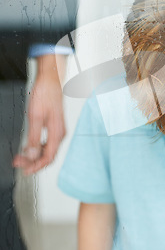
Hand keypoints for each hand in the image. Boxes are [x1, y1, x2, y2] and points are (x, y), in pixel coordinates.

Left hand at [13, 54, 65, 174]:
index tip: (25, 170)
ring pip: (48, 150)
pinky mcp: (55, 126)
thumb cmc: (45, 94)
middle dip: (33, 162)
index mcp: (57, 132)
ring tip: (21, 157)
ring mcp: (58, 130)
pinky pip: (48, 142)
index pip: (48, 157)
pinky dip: (38, 147)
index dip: (36, 166)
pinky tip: (29, 147)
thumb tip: (33, 155)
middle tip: (19, 163)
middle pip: (48, 155)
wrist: (50, 80)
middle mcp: (60, 133)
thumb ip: (35, 138)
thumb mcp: (35, 117)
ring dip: (35, 155)